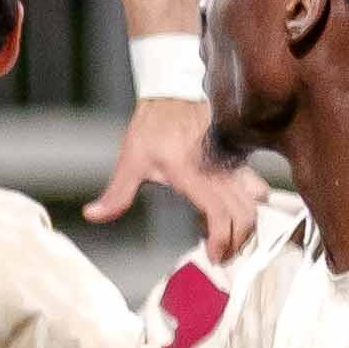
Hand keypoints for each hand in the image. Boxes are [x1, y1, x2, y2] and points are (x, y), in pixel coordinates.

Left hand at [87, 90, 260, 248]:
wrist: (173, 92)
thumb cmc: (152, 126)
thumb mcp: (131, 159)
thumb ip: (116, 194)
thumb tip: (93, 214)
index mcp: (191, 173)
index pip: (218, 213)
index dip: (220, 239)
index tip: (213, 255)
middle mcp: (218, 170)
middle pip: (244, 214)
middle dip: (237, 241)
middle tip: (221, 254)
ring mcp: (233, 164)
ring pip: (255, 202)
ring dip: (246, 225)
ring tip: (227, 237)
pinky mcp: (240, 159)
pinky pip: (256, 187)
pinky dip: (250, 206)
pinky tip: (232, 214)